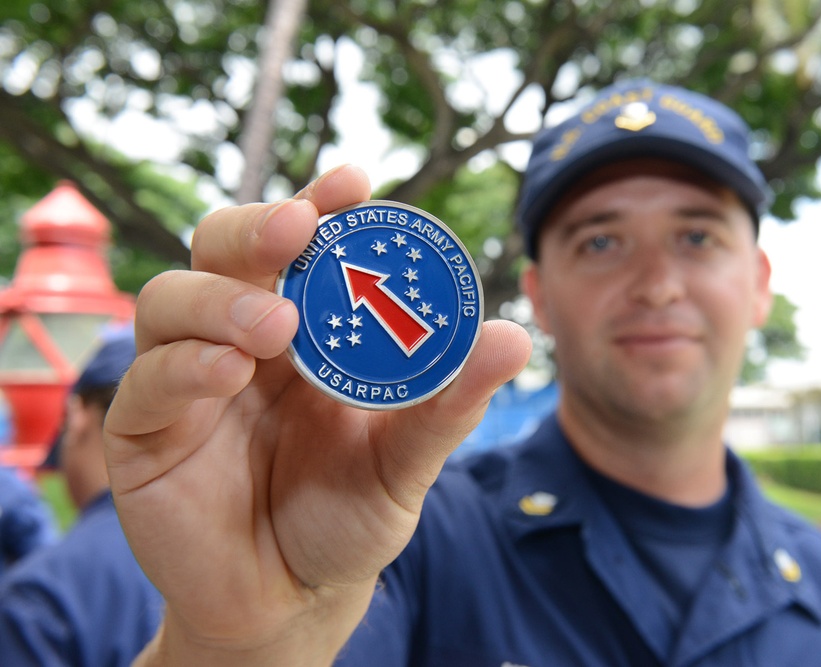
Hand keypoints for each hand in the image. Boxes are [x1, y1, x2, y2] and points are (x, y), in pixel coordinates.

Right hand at [104, 165, 531, 665]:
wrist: (294, 599)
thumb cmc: (349, 517)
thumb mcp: (406, 460)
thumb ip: (448, 404)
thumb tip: (514, 337)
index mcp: (306, 331)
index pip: (302, 248)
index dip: (320, 205)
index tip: (352, 182)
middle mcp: (242, 337)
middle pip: (224, 249)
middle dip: (258, 227)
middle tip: (299, 227)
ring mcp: (188, 378)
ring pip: (171, 298)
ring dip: (222, 298)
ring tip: (274, 325)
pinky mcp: (145, 429)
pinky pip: (149, 380)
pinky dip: (186, 365)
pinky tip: (228, 372)